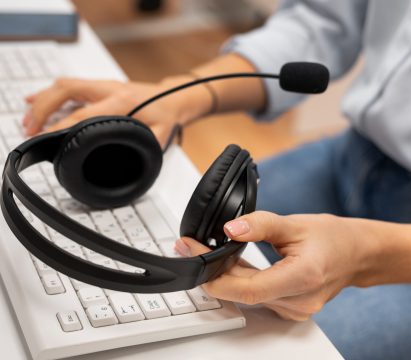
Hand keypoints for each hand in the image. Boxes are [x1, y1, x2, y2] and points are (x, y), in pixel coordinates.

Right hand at [22, 76, 211, 146]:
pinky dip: (47, 93)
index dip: (62, 125)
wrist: (174, 96)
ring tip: (26, 121)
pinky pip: (67, 85)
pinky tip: (31, 100)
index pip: (84, 113)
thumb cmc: (166, 116)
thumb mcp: (159, 136)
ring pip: (63, 85)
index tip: (46, 137)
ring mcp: (101, 85)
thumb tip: (124, 166)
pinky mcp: (96, 86)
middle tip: (29, 129)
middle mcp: (108, 89)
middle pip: (65, 90)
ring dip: (41, 101)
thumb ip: (142, 148)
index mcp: (121, 102)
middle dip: (43, 109)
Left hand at [174, 211, 373, 320]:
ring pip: (245, 295)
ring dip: (222, 274)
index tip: (193, 252)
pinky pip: (255, 295)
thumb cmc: (333, 238)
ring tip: (204, 251)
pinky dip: (238, 279)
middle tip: (190, 246)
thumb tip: (230, 228)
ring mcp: (293, 309)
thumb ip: (260, 225)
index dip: (213, 274)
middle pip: (241, 292)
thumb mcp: (295, 223)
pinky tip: (227, 262)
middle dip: (211, 270)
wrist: (357, 254)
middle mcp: (297, 301)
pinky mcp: (288, 308)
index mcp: (301, 278)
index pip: (246, 289)